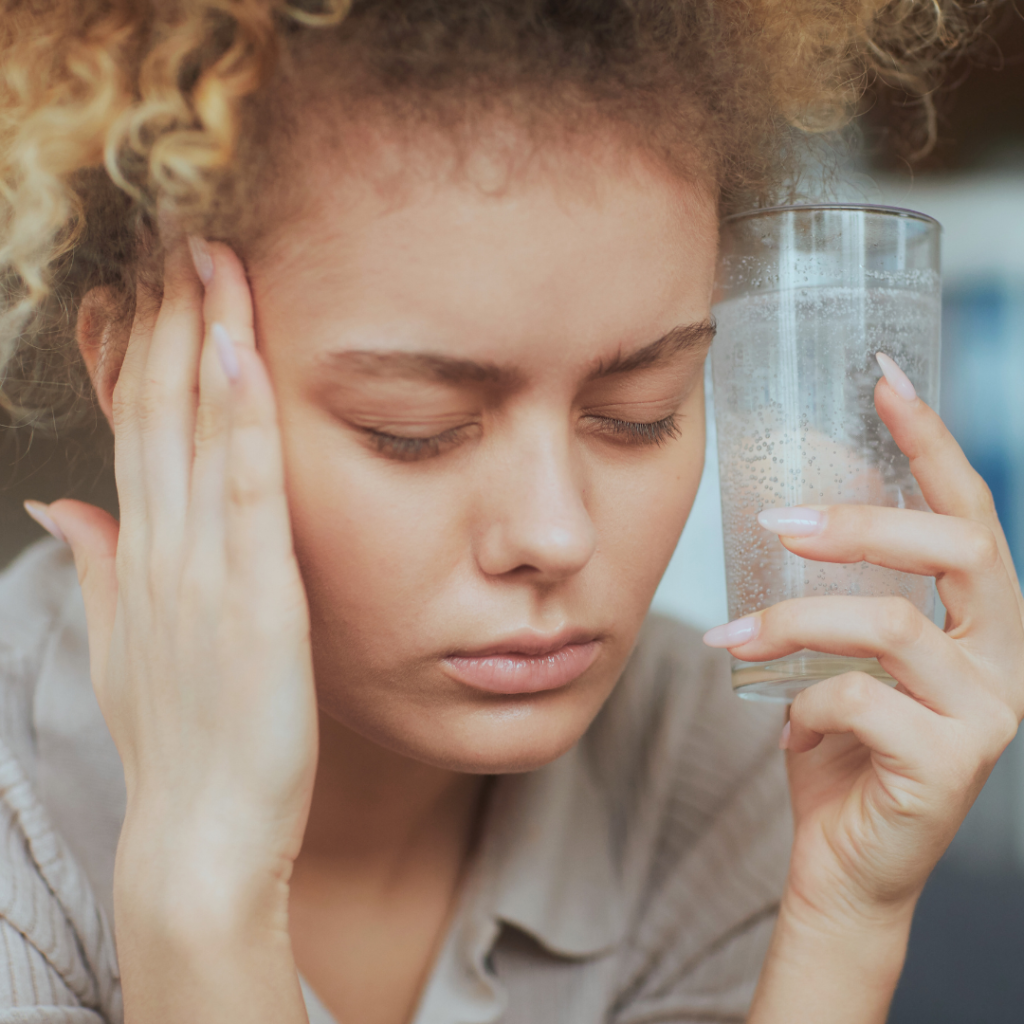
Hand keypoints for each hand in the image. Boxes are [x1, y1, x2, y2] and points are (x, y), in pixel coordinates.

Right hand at [45, 238, 317, 927]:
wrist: (200, 838)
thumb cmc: (179, 745)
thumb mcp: (128, 648)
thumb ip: (105, 567)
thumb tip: (67, 505)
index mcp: (144, 556)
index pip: (138, 429)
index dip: (142, 349)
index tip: (152, 282)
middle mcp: (163, 550)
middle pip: (160, 411)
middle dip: (167, 319)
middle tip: (179, 233)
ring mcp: (203, 572)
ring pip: (196, 434)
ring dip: (202, 341)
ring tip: (208, 258)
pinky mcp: (255, 602)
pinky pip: (248, 493)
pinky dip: (244, 423)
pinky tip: (243, 356)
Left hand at [707, 361, 1023, 925]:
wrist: (847, 864)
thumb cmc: (842, 747)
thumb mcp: (843, 656)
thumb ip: (842, 593)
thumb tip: (792, 505)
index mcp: (981, 621)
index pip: (970, 511)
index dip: (932, 442)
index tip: (884, 378)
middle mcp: (1005, 658)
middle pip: (958, 549)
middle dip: (862, 522)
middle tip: (778, 519)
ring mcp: (988, 714)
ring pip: (889, 626)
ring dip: (792, 622)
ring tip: (731, 639)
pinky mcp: (952, 767)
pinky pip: (857, 701)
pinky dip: (801, 704)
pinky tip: (786, 728)